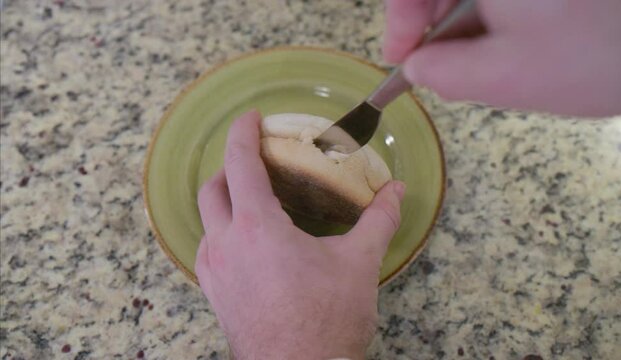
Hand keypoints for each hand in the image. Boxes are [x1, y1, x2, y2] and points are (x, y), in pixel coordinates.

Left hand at [195, 111, 404, 358]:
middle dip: (230, 166)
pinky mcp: (216, 295)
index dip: (243, 133)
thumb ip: (378, 219)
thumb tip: (396, 191)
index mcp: (257, 227)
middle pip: (213, 188)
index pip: (240, 163)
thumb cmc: (327, 320)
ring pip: (206, 221)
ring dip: (224, 202)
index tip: (250, 118)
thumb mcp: (359, 263)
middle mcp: (226, 245)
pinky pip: (208, 251)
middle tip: (255, 161)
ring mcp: (215, 272)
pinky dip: (222, 234)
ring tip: (253, 201)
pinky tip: (247, 244)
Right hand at [383, 0, 620, 116]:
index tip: (401, 56)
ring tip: (476, 58)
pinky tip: (511, 37)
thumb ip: (444, 73)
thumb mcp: (504, 76)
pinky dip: (498, 11)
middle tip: (433, 62)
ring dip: (467, 17)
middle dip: (432, 17)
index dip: (400, 18)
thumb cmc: (596, 53)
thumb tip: (419, 65)